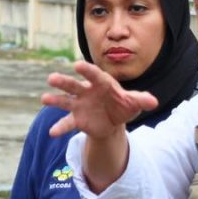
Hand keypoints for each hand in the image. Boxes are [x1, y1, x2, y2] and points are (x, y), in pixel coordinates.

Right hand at [42, 61, 158, 138]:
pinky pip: (67, 123)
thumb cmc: (122, 104)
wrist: (113, 120)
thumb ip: (141, 100)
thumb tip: (153, 102)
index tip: (77, 65)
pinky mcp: (76, 119)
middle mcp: (86, 91)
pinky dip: (60, 127)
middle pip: (73, 85)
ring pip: (65, 100)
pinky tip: (52, 133)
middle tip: (51, 79)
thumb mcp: (133, 102)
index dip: (86, 71)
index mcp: (101, 83)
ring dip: (55, 100)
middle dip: (63, 82)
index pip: (93, 75)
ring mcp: (79, 104)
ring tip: (44, 99)